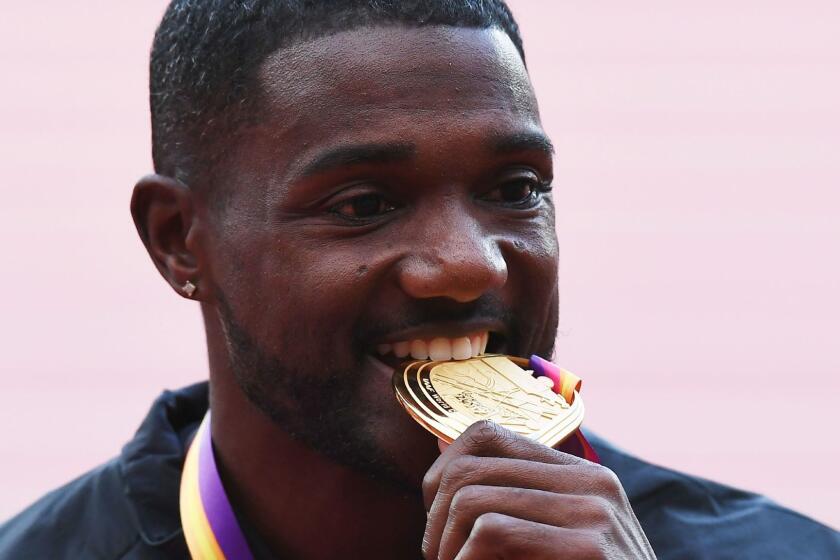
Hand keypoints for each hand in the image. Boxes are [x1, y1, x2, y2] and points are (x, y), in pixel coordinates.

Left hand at [421, 421, 655, 558]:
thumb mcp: (551, 537)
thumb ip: (509, 498)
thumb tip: (438, 445)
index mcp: (582, 475)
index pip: (487, 434)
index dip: (444, 471)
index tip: (436, 517)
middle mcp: (593, 482)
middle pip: (471, 467)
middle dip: (435, 516)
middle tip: (438, 556)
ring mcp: (596, 513)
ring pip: (474, 499)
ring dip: (446, 546)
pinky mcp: (590, 548)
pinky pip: (493, 532)